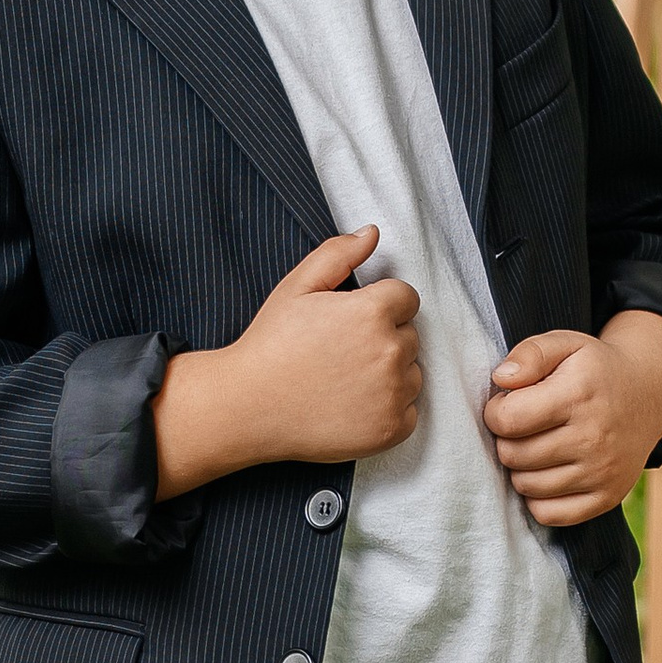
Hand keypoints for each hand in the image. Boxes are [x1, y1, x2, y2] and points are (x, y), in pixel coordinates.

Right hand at [155, 227, 421, 496]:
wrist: (248, 406)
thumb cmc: (270, 345)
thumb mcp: (297, 287)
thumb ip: (338, 254)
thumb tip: (372, 233)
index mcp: (372, 311)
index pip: (406, 298)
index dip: (379, 306)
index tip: (351, 322)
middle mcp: (390, 351)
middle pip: (410, 335)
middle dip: (384, 339)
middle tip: (342, 353)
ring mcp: (393, 394)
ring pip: (412, 373)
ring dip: (391, 373)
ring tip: (346, 380)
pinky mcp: (390, 429)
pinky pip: (410, 411)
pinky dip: (390, 409)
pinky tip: (354, 405)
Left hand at [482, 308, 661, 524]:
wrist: (648, 395)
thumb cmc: (594, 370)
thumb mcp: (565, 344)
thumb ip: (530, 353)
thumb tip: (502, 379)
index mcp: (579, 395)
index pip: (508, 420)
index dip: (495, 412)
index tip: (507, 404)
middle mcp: (593, 437)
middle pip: (513, 455)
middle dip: (507, 439)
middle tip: (522, 426)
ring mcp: (603, 472)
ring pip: (526, 486)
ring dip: (521, 468)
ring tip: (536, 445)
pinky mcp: (607, 497)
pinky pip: (548, 514)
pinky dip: (538, 498)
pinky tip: (546, 473)